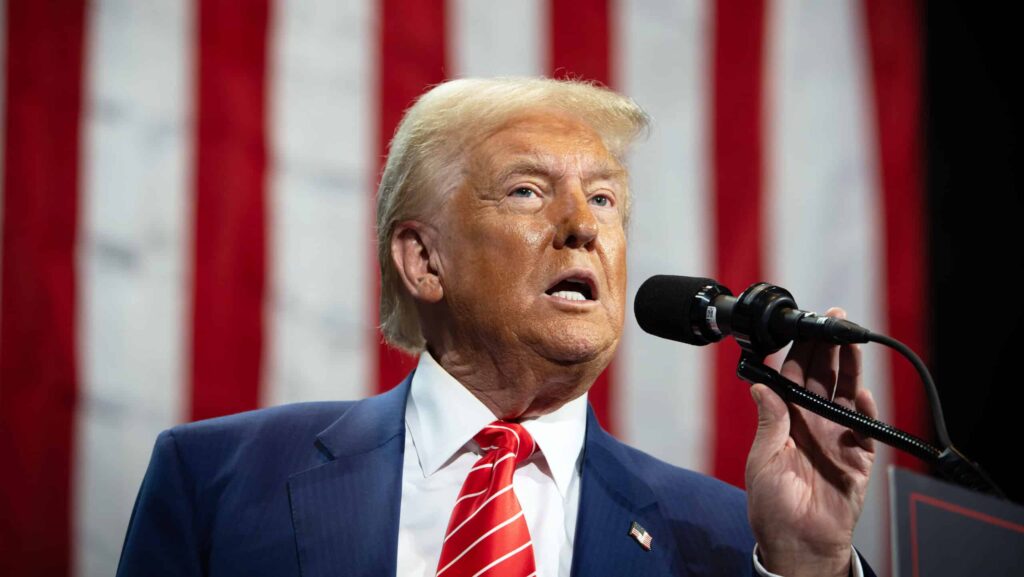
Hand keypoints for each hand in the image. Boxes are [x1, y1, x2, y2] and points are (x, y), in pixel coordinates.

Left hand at [746, 308, 876, 576]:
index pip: (795, 376)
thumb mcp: (764, 460)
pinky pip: (865, 427)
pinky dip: (865, 408)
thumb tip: (761, 386)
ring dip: (850, 367)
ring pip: (846, 393)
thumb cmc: (772, 506)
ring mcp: (837, 437)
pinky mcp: (858, 457)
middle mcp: (812, 422)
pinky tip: (862, 391)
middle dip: (829, 347)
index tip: (804, 326)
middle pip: (824, 377)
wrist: (799, 542)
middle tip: (836, 319)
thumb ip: (769, 422)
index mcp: (786, 420)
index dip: (801, 351)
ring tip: (853, 341)